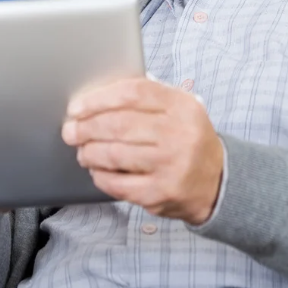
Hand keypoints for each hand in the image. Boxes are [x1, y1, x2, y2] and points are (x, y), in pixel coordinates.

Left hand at [62, 77, 222, 224]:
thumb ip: (147, 95)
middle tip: (71, 131)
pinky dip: (100, 176)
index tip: (77, 107)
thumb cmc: (187, 138)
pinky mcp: (160, 193)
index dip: (99, 99)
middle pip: (119, 125)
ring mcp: (171, 166)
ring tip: (83, 151)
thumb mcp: (179, 108)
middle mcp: (179, 134)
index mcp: (182, 106)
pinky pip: (118, 184)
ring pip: (114, 154)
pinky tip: (97, 170)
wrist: (217, 181)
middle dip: (86, 128)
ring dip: (89, 152)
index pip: (133, 93)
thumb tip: (99, 93)